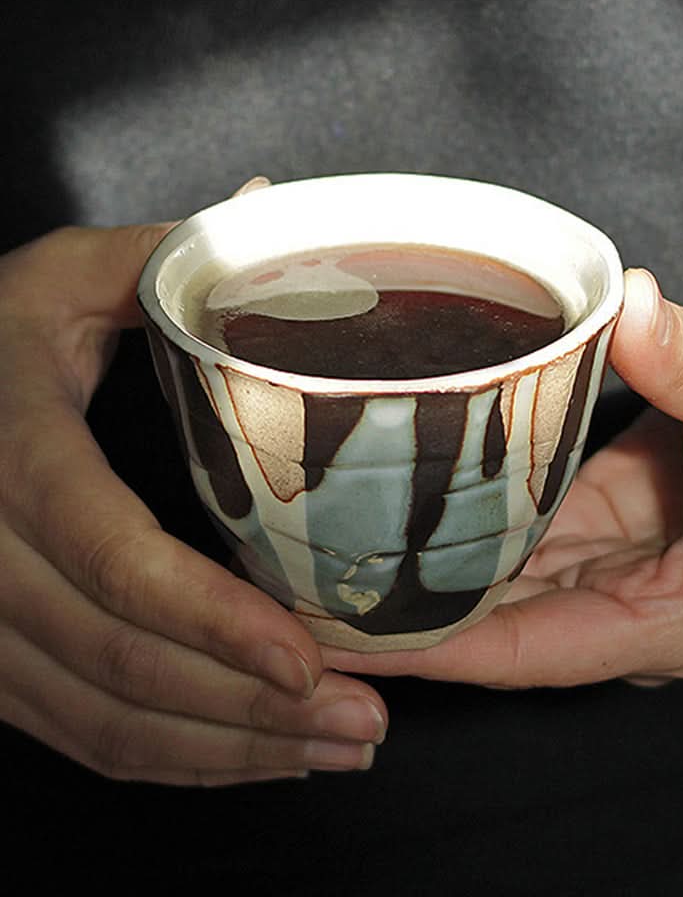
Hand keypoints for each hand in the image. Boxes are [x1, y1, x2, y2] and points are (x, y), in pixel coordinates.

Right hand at [0, 225, 385, 784]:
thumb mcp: (59, 279)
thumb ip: (162, 255)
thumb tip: (270, 204)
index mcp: (15, 456)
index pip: (116, 561)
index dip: (213, 622)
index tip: (311, 658)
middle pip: (121, 664)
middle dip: (251, 709)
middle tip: (365, 719)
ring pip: (104, 721)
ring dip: (228, 752)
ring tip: (339, 748)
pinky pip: (79, 736)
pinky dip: (173, 760)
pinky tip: (255, 754)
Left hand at [324, 269, 682, 687]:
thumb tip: (635, 307)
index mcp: (666, 622)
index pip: (518, 651)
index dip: (425, 647)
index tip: (333, 637)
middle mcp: (625, 604)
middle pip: (492, 619)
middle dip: (401, 608)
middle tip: (297, 583)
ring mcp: (610, 561)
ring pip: (498, 568)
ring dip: (421, 559)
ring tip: (324, 539)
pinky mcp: (601, 515)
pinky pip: (519, 521)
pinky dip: (462, 509)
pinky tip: (400, 487)